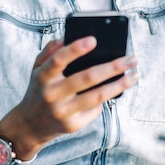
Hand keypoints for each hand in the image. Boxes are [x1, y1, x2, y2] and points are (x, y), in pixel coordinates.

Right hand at [2, 37, 138, 155]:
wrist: (30, 126)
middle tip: (131, 58)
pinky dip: (107, 98)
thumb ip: (50, 51)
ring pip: (98, 96)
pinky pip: (95, 109)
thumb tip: (66, 38)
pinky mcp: (73, 125)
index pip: (59, 60)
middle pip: (87, 78)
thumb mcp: (37, 69)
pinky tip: (116, 89)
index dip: (76, 49)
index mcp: (42, 77)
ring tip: (135, 74)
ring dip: (120, 84)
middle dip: (113, 67)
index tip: (93, 39)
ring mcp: (63, 111)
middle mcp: (52, 95)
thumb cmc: (39, 90)